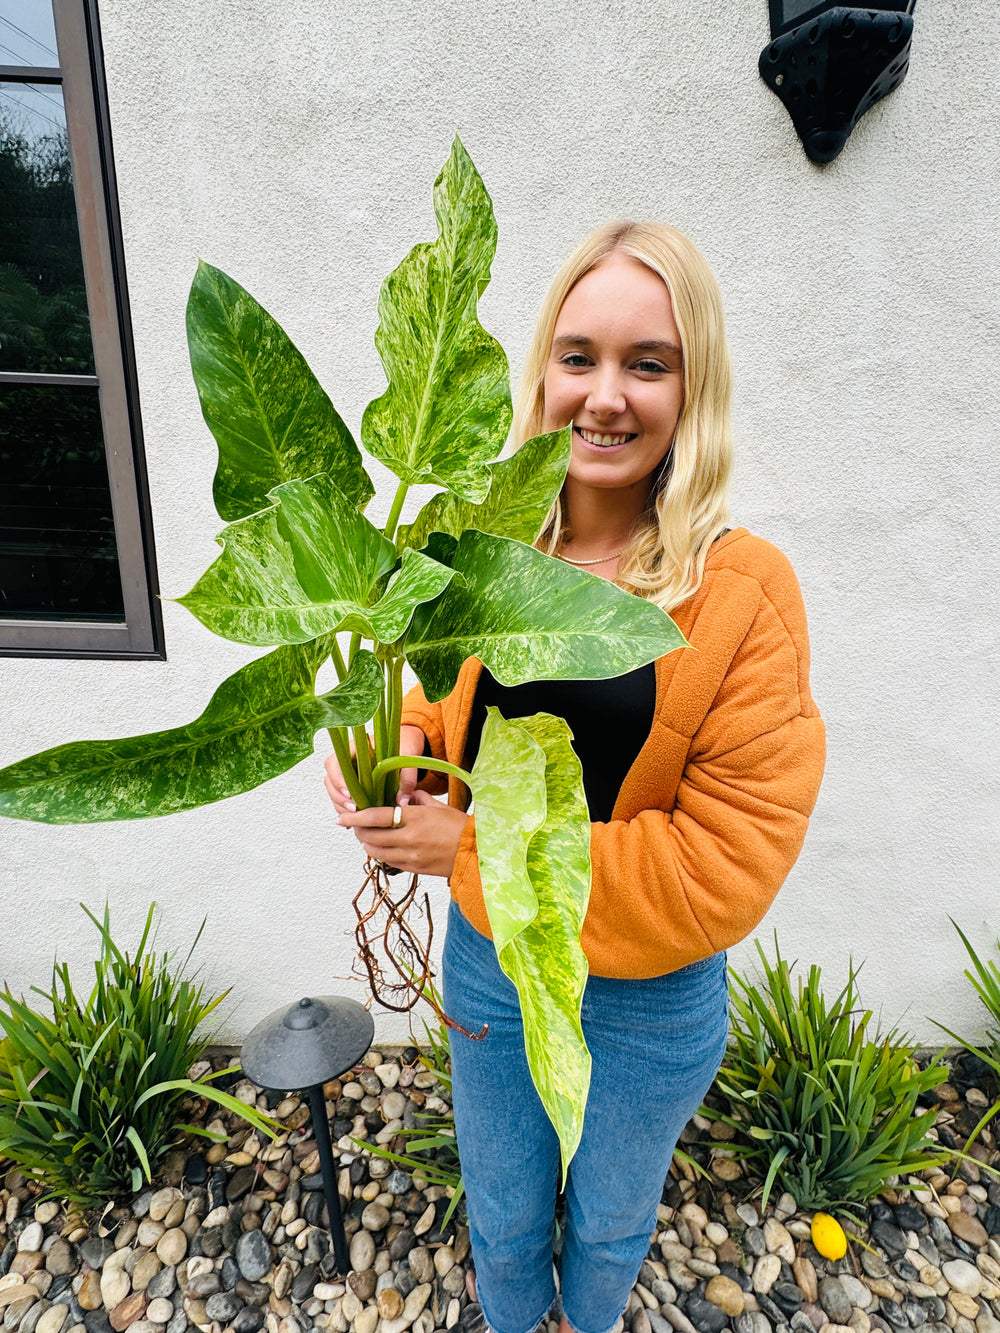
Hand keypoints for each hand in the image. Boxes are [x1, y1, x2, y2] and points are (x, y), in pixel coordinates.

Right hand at [323, 725, 425, 818]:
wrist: (406, 744)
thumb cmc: (404, 745)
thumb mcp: (408, 757)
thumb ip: (407, 778)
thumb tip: (402, 802)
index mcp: (354, 748)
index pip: (334, 763)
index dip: (338, 780)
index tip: (349, 794)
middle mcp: (347, 760)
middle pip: (330, 779)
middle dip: (338, 797)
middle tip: (354, 810)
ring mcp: (348, 772)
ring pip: (333, 791)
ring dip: (340, 805)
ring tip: (355, 817)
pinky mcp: (352, 784)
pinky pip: (342, 797)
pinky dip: (346, 808)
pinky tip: (356, 819)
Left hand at [338, 790, 467, 877]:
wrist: (476, 854)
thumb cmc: (460, 827)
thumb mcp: (439, 807)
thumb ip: (418, 799)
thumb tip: (404, 796)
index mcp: (415, 817)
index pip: (376, 816)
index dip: (355, 817)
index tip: (341, 817)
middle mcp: (409, 837)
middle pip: (370, 836)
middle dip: (357, 831)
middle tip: (353, 826)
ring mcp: (410, 856)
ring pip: (376, 851)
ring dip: (367, 844)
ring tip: (366, 837)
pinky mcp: (413, 869)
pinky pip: (388, 862)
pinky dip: (380, 854)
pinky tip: (381, 848)